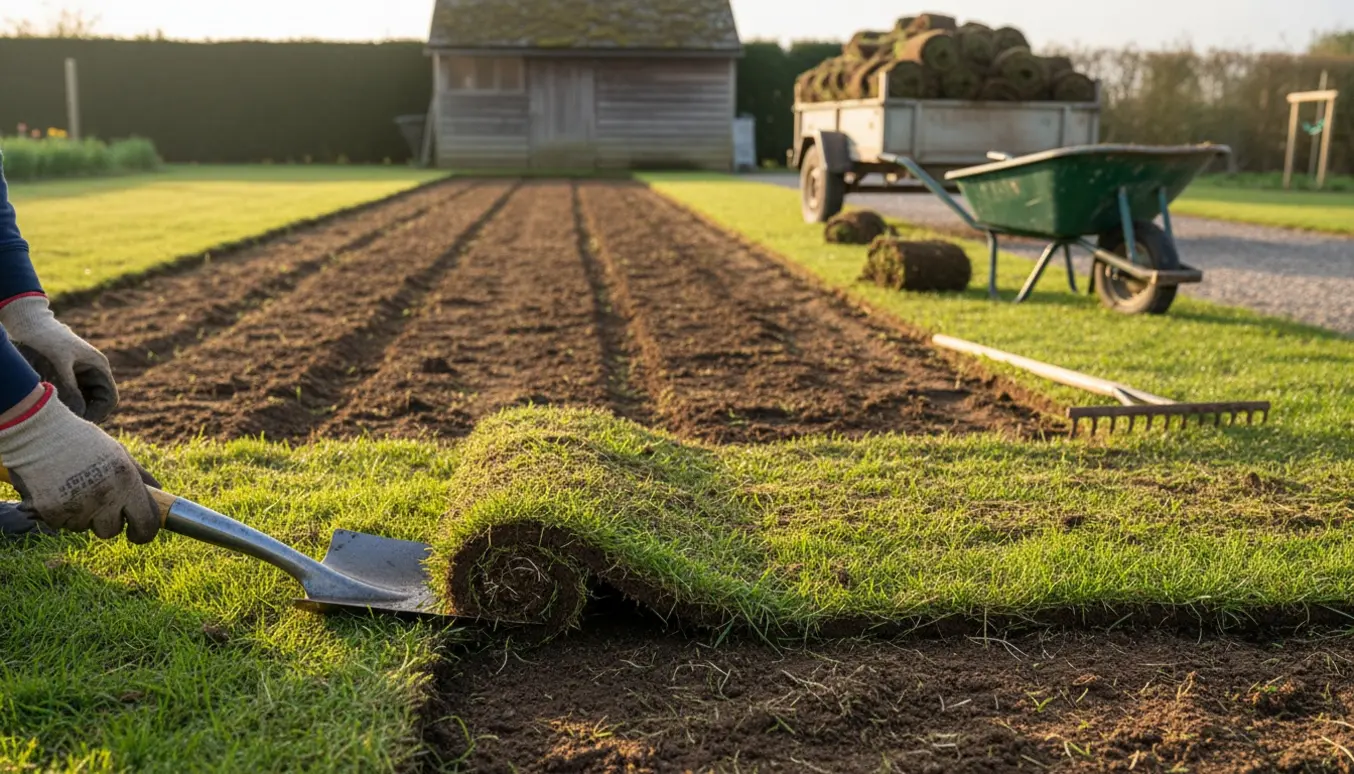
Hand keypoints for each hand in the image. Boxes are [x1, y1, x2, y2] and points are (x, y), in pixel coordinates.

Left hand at [0, 295, 116, 422]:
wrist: (33, 324)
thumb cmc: (47, 341)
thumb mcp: (60, 365)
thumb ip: (71, 388)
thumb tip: (80, 412)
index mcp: (99, 366)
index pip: (109, 398)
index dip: (99, 413)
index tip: (82, 422)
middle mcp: (95, 370)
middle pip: (100, 401)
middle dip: (88, 413)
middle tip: (70, 422)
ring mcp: (84, 373)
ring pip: (88, 399)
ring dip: (79, 408)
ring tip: (63, 415)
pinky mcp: (72, 374)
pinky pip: (77, 394)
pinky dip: (70, 402)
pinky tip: (58, 406)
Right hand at [0, 383, 158, 543]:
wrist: (38, 433)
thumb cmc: (82, 442)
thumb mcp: (118, 453)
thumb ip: (139, 476)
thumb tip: (160, 491)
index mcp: (127, 482)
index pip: (146, 524)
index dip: (143, 533)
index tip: (136, 533)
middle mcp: (106, 497)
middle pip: (111, 531)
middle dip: (107, 521)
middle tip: (98, 502)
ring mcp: (78, 506)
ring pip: (84, 527)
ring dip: (81, 515)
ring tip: (73, 487)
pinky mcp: (53, 512)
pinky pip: (62, 524)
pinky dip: (60, 513)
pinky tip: (56, 490)